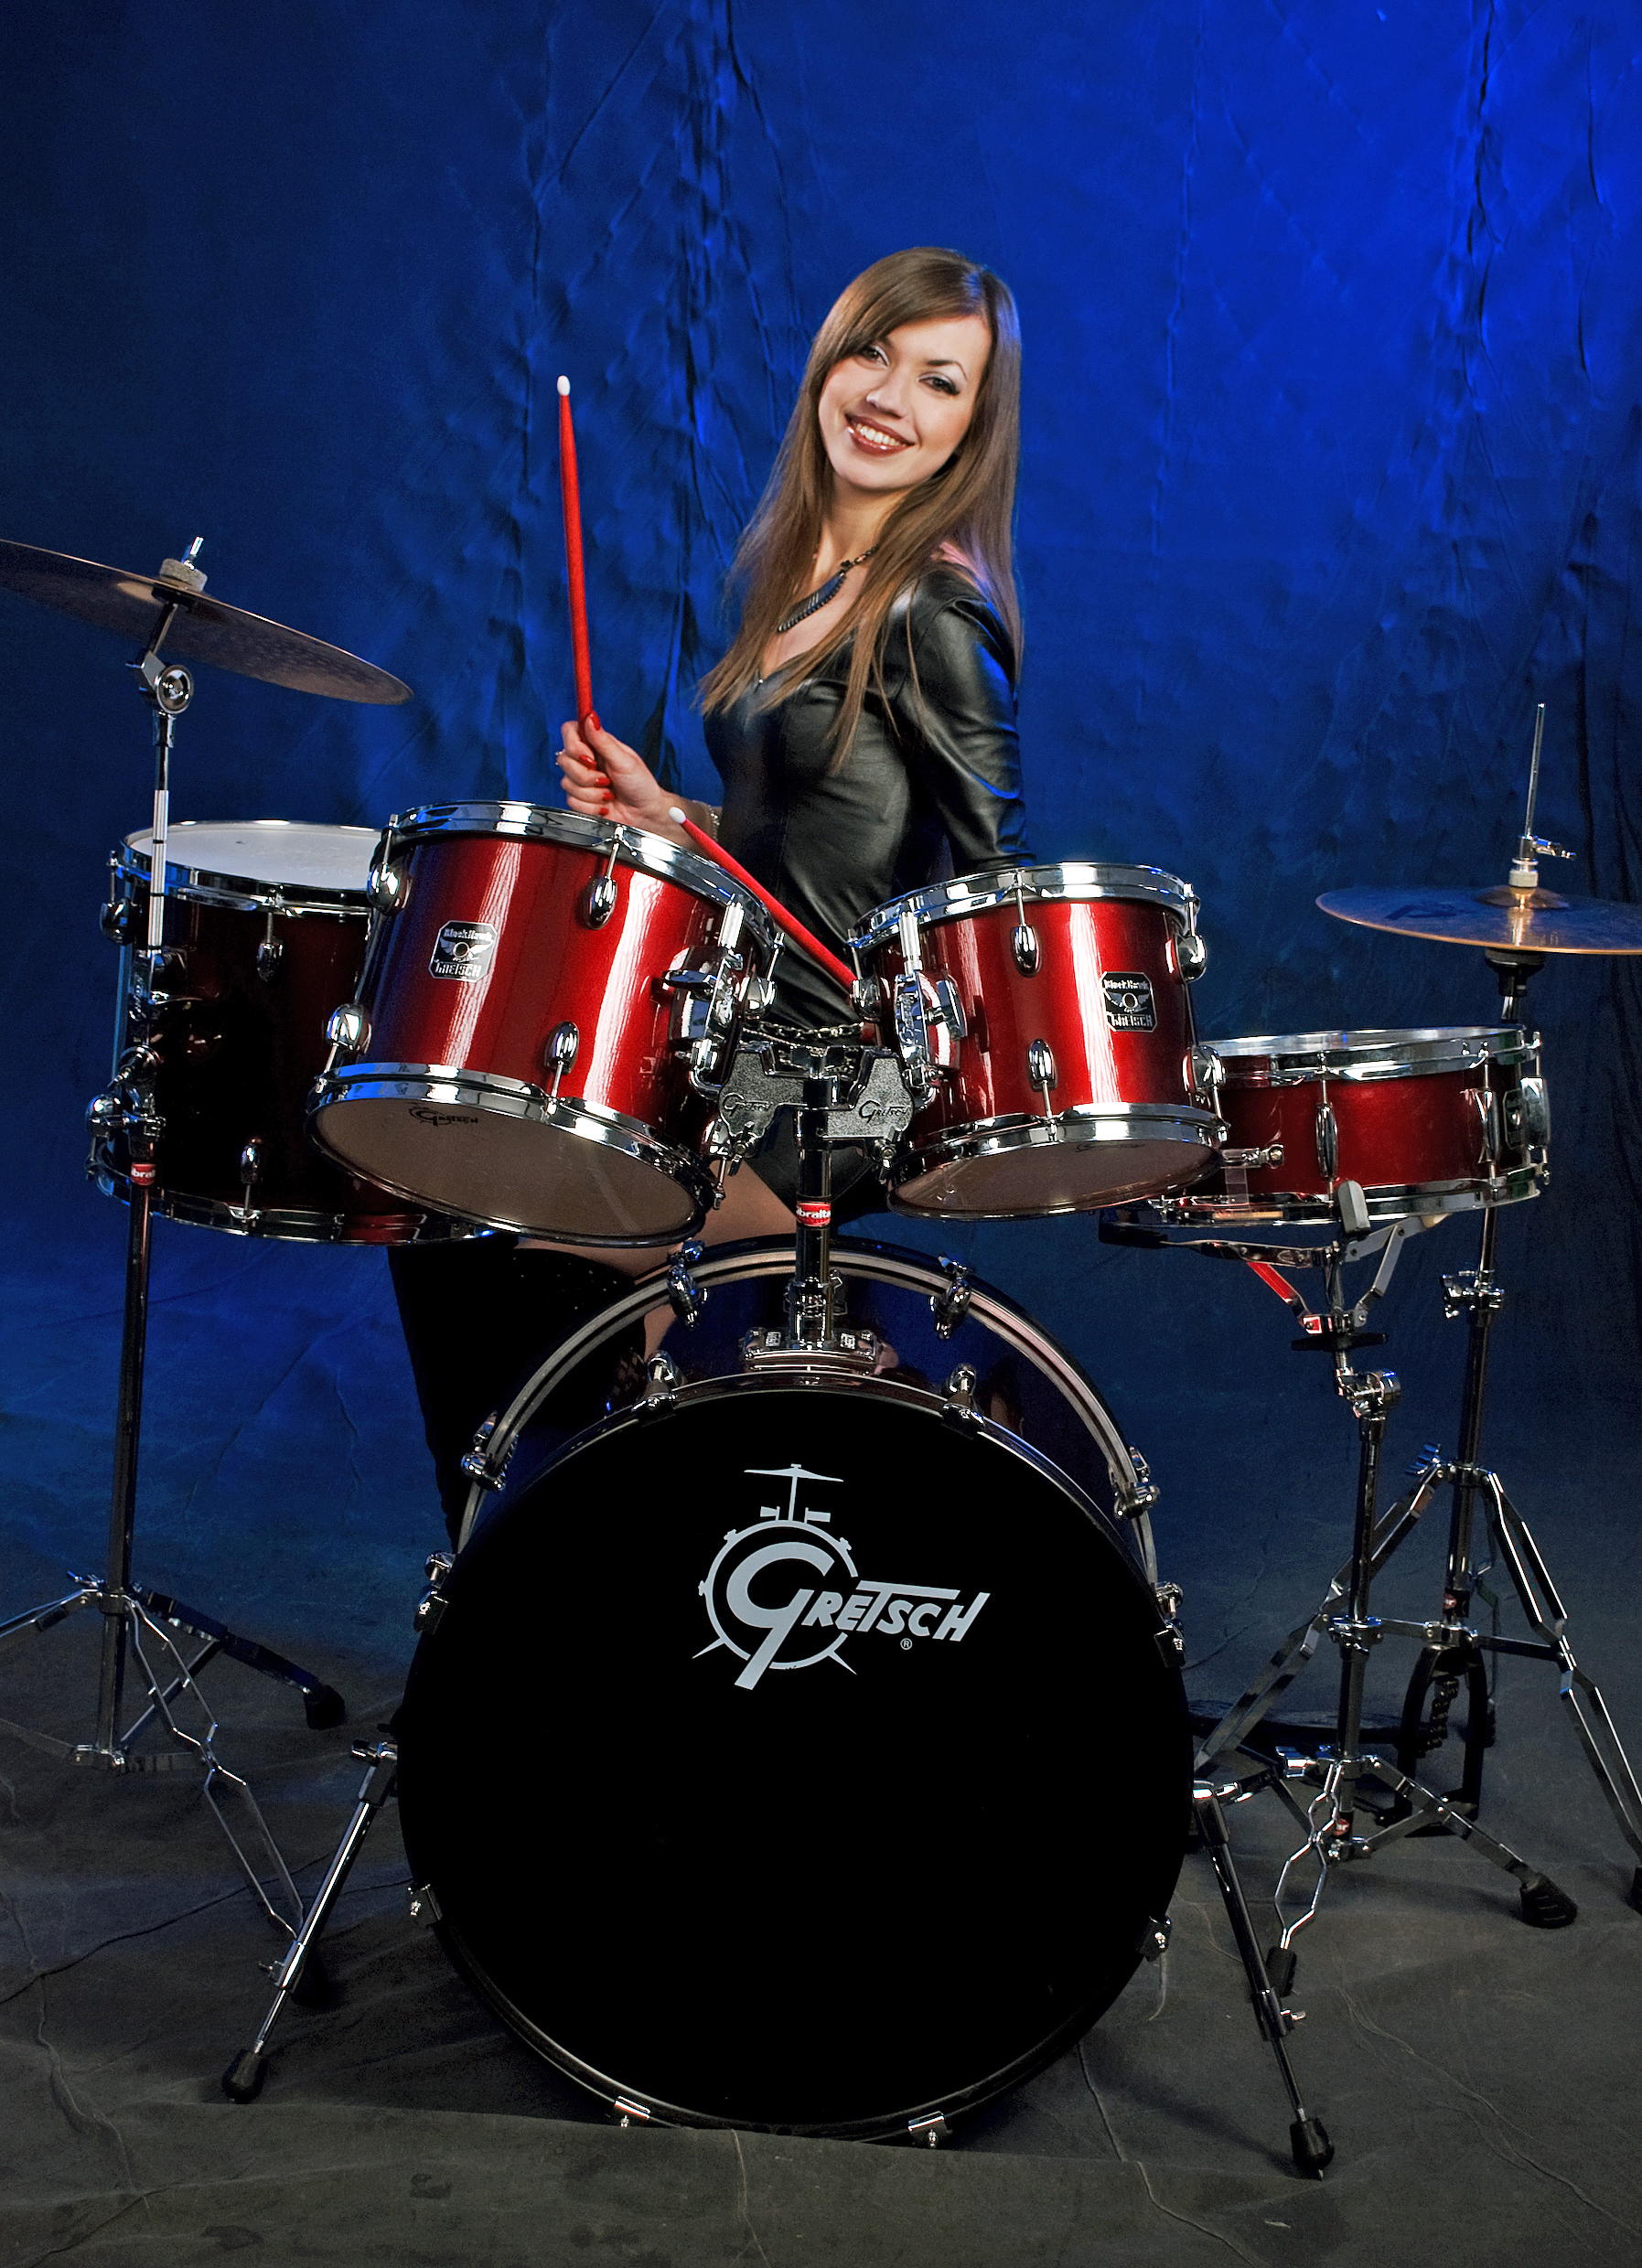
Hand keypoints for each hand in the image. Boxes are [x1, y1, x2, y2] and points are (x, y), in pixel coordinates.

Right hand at [556, 718, 685, 840]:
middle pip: (564, 760)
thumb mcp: (625, 760)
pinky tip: (603, 805)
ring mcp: (581, 780)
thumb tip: (590, 717)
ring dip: (592, 793)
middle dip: (587, 775)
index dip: (574, 744)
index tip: (590, 756)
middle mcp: (585, 760)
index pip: (570, 731)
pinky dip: (591, 806)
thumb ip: (604, 740)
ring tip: (608, 793)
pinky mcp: (579, 798)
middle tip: (606, 779)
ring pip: (567, 783)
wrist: (643, 813)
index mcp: (596, 745)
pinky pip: (571, 801)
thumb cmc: (640, 784)